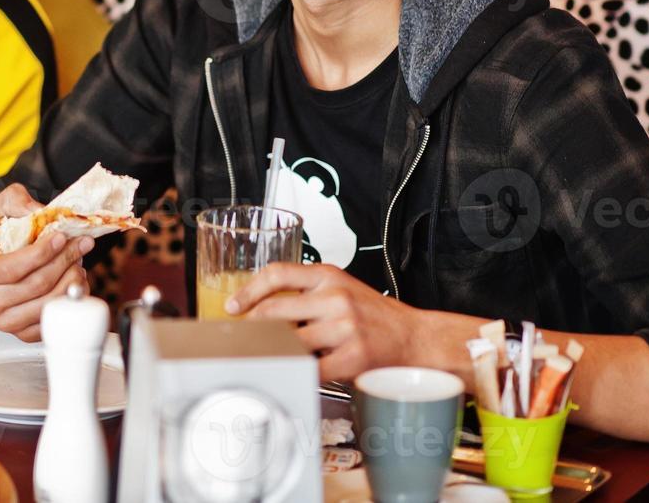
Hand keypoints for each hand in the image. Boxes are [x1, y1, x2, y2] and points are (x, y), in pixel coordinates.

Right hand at [0, 184, 92, 341]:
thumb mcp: (0, 207)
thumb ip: (17, 201)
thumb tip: (37, 212)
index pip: (11, 268)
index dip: (41, 254)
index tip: (61, 237)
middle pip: (35, 286)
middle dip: (64, 262)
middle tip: (81, 244)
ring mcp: (5, 321)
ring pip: (46, 306)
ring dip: (70, 281)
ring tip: (77, 262)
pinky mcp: (23, 333)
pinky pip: (52, 322)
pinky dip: (70, 301)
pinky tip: (73, 281)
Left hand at [227, 263, 422, 381]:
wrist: (416, 338)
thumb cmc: (374, 318)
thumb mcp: (342, 291)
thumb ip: (308, 296)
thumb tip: (261, 313)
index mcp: (329, 276)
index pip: (277, 274)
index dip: (248, 291)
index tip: (232, 307)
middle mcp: (335, 297)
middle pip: (274, 311)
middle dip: (252, 330)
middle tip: (241, 341)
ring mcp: (345, 326)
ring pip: (290, 341)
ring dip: (274, 353)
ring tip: (267, 359)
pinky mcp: (353, 355)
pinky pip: (311, 368)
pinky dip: (298, 373)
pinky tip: (293, 375)